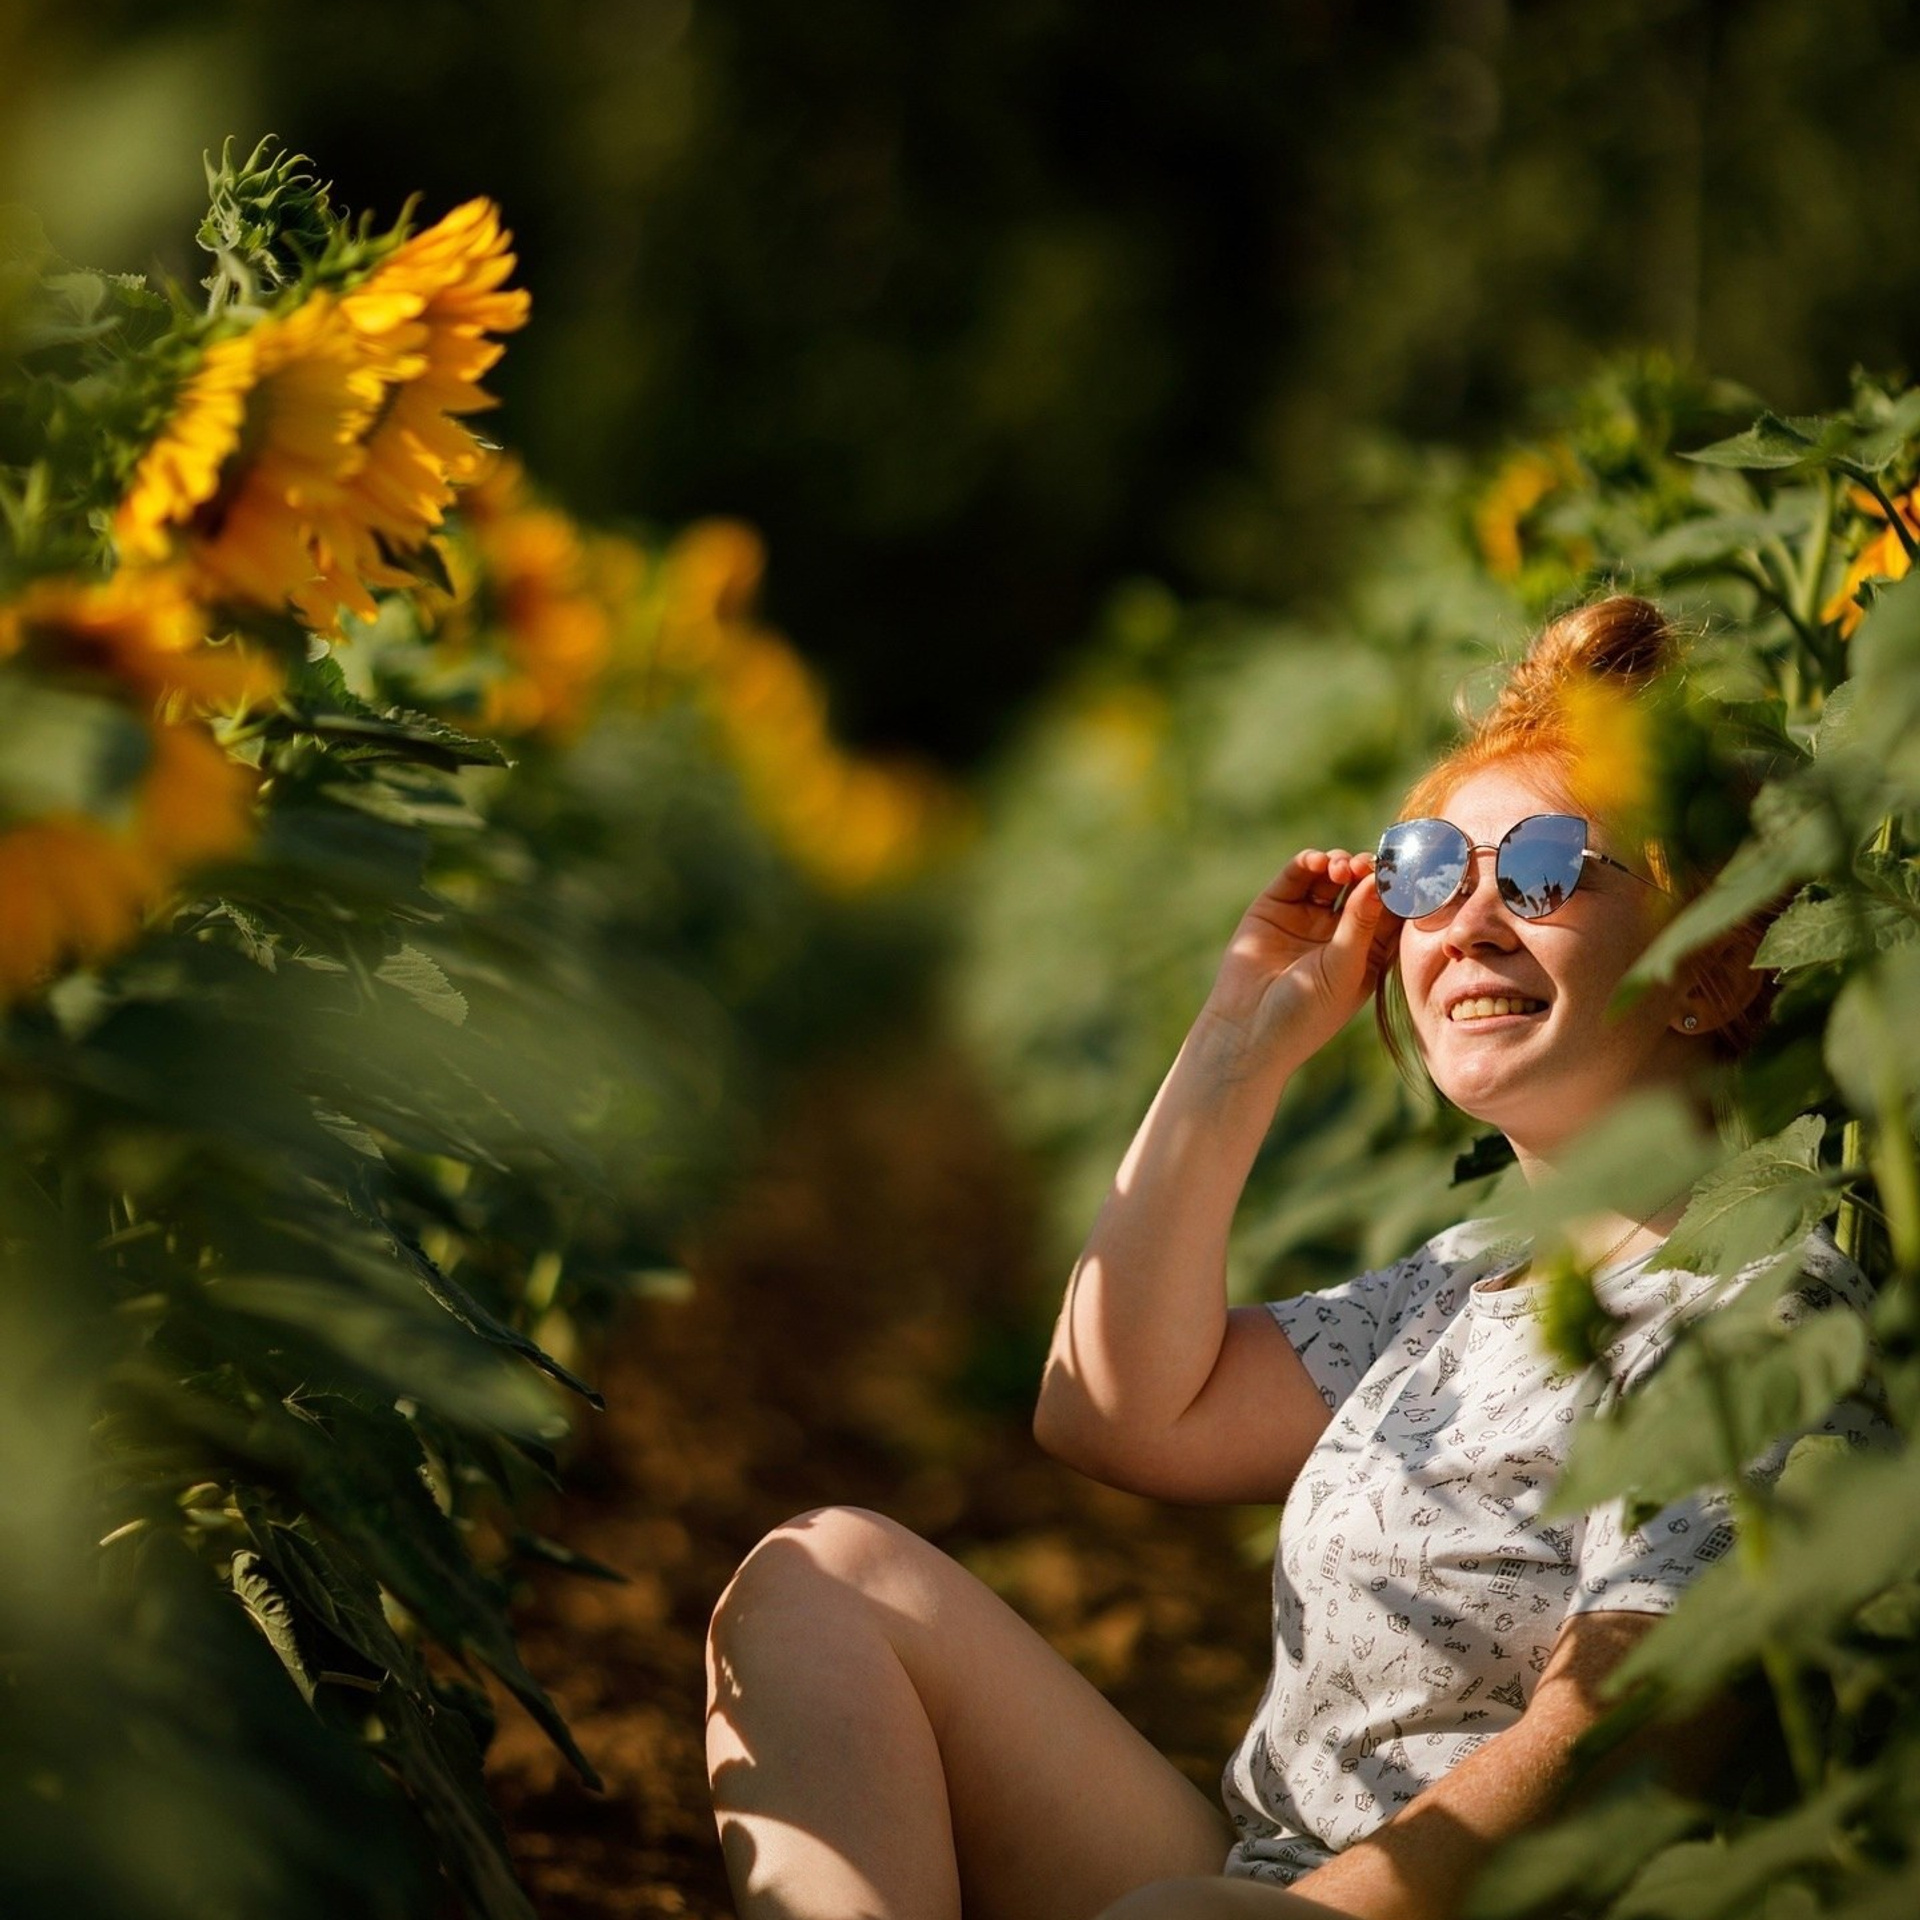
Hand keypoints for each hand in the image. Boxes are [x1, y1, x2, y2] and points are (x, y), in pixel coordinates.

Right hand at [1201, 847, 1402, 1074]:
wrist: (1248, 1029)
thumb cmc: (1305, 1012)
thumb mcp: (1343, 969)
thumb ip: (1361, 923)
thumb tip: (1379, 881)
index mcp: (1366, 952)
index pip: (1390, 911)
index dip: (1398, 889)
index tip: (1406, 871)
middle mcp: (1339, 932)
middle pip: (1362, 888)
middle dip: (1368, 872)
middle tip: (1368, 868)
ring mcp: (1306, 917)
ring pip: (1331, 876)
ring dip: (1341, 863)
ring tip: (1340, 869)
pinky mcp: (1275, 907)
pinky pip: (1296, 875)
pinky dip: (1309, 862)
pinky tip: (1316, 863)